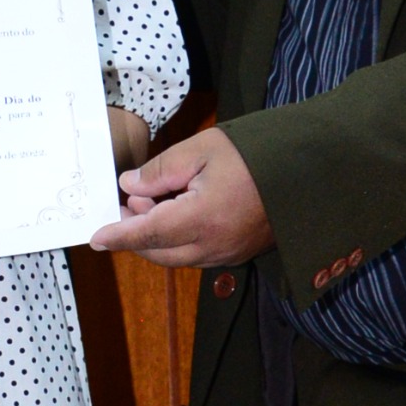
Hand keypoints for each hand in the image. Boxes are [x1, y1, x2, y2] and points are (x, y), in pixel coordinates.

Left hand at [87, 123, 272, 269]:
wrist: (309, 169)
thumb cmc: (256, 153)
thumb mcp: (202, 149)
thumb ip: (161, 170)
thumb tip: (129, 185)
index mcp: (202, 219)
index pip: (147, 234)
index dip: (119, 235)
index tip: (95, 238)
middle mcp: (214, 246)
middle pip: (159, 252)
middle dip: (135, 234)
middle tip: (126, 203)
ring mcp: (228, 254)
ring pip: (177, 256)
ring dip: (156, 237)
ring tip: (151, 202)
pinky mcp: (238, 253)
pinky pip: (196, 255)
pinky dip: (177, 241)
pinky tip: (176, 214)